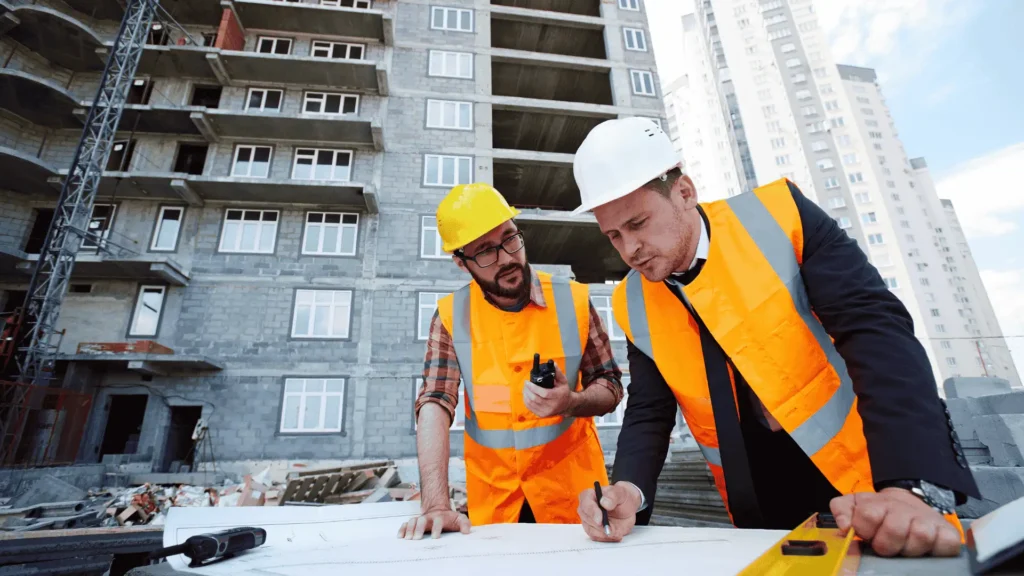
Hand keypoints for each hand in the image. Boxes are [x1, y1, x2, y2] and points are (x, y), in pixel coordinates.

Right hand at [397, 508, 470, 539]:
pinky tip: (400, 536)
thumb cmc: (450, 518)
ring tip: (408, 539)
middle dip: (419, 529)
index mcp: (440, 517)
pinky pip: (406, 524)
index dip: (436, 528)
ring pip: (413, 521)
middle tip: (416, 538)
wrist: (439, 509)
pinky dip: (402, 529)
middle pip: (422, 520)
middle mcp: (428, 517)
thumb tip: (466, 532)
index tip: (435, 537)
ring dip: (409, 529)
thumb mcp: (459, 519)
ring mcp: (420, 519)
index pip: (438, 521)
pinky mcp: (414, 522)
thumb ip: (464, 524)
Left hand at [523, 362, 574, 417]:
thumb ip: (558, 372)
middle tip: (525, 384)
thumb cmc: (563, 392)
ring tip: (525, 389)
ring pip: (531, 404)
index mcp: (557, 396)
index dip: (533, 388)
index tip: (527, 382)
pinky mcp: (542, 415)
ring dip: (525, 395)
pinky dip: (526, 401)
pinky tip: (526, 395)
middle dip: (528, 390)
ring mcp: (546, 412)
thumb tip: (553, 364)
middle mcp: (552, 406)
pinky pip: (530, 408)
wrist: (567, 405)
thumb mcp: (563, 381)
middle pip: (535, 399)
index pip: (543, 393)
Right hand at [577, 482, 639, 542]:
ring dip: (604, 533)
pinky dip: (607, 538)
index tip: (600, 520)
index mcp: (589, 495)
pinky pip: (597, 537)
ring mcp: (588, 521)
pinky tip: (616, 533)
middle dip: (600, 526)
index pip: (586, 504)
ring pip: (591, 530)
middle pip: (586, 519)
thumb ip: (613, 495)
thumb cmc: (621, 498)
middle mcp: (586, 509)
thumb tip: (604, 502)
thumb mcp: (621, 493)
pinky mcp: (593, 530)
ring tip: (616, 531)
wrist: (627, 508)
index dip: (592, 513)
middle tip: (612, 529)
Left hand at [830, 488, 960, 556]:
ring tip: (905, 546)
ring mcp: (928, 521)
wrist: (910, 504)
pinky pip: (946, 545)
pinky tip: (927, 549)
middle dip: (886, 544)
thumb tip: (843, 525)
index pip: (868, 515)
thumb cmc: (881, 512)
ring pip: (920, 537)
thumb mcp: (856, 505)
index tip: (867, 533)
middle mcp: (905, 510)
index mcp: (879, 504)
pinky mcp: (948, 533)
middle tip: (886, 544)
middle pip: (894, 530)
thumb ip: (842, 510)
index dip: (865, 529)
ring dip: (910, 548)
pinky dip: (938, 550)